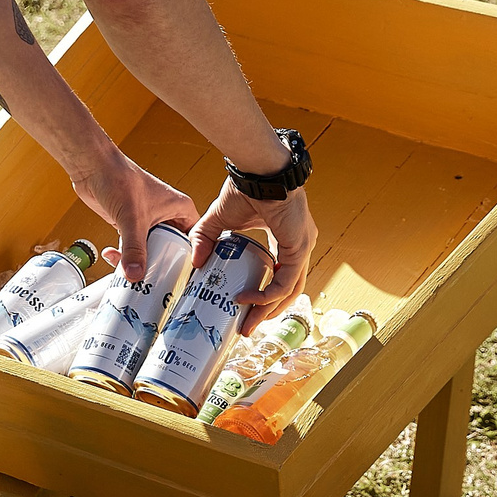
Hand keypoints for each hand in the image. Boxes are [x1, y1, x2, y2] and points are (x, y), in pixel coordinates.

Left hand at [68, 146, 197, 283]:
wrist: (93, 168)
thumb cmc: (119, 178)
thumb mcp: (132, 219)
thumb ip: (134, 249)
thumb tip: (136, 274)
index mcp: (181, 209)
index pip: (194, 241)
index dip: (189, 260)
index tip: (182, 277)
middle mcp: (168, 215)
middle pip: (172, 249)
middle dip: (160, 264)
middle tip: (154, 280)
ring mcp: (149, 220)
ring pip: (151, 250)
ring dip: (139, 261)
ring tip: (130, 272)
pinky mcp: (131, 224)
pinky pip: (134, 247)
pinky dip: (125, 254)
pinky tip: (114, 257)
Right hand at [196, 182, 315, 332]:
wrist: (258, 169)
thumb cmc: (244, 187)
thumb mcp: (219, 220)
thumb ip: (205, 239)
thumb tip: (194, 263)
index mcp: (286, 239)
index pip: (281, 275)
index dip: (264, 295)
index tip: (243, 309)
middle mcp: (299, 245)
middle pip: (287, 289)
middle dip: (265, 311)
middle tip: (245, 327)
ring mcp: (302, 247)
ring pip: (290, 290)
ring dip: (267, 309)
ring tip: (247, 323)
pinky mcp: (299, 247)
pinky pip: (285, 281)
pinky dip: (267, 294)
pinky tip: (247, 299)